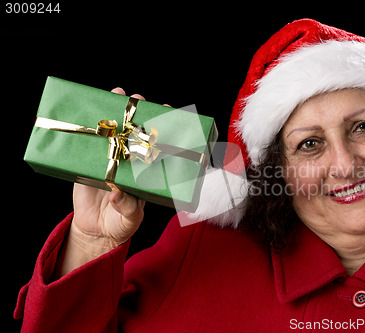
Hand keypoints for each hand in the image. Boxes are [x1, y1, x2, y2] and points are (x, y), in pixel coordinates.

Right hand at [54, 88, 147, 277]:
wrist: (94, 229)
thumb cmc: (121, 224)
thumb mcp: (129, 220)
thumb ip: (128, 208)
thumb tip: (117, 194)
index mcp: (147, 171)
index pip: (160, 146)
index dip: (166, 128)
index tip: (169, 113)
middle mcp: (131, 160)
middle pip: (138, 132)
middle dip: (140, 113)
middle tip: (139, 100)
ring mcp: (111, 158)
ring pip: (116, 131)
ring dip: (116, 111)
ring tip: (117, 94)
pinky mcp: (89, 161)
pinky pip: (90, 143)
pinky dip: (91, 126)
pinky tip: (89, 111)